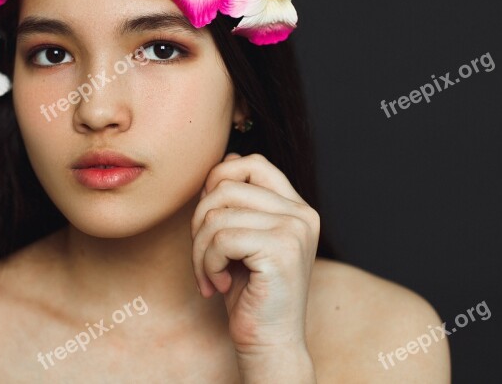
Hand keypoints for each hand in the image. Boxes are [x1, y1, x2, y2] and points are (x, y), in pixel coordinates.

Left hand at [191, 153, 319, 382]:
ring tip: (210, 275)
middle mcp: (301, 213)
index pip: (252, 162)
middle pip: (226, 185)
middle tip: (203, 254)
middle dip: (199, 220)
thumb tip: (227, 158)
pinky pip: (220, 240)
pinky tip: (221, 284)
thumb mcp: (241, 238)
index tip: (210, 220)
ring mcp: (294, 230)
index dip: (219, 180)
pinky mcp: (281, 250)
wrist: (269, 341)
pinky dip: (207, 264)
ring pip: (217, 214)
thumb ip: (238, 202)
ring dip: (199, 249)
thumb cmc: (249, 292)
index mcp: (296, 206)